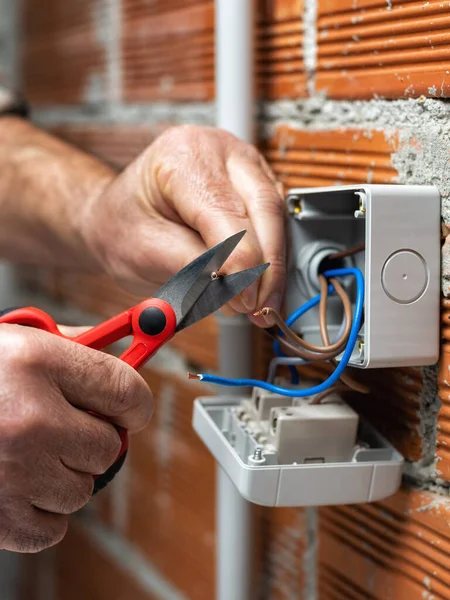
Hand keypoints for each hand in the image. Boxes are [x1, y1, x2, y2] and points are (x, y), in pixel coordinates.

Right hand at [0, 324, 152, 552]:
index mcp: (35, 363)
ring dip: (65, 474)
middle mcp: (29, 418)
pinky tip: (17, 484)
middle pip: (110, 445)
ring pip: (84, 489)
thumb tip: (118, 353)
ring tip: (29, 453)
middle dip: (94, 438)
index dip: (135, 401)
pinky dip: (42, 512)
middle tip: (68, 429)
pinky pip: (53, 527)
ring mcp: (13, 472)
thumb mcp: (14, 343)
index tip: (131, 408)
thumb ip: (68, 350)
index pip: (124, 388)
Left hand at [83, 126, 285, 325]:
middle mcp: (218, 149)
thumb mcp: (146, 250)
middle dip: (266, 265)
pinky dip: (270, 255)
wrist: (118, 215)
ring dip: (272, 264)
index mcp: (183, 155)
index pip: (225, 210)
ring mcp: (241, 162)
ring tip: (261, 304)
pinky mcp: (253, 182)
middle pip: (263, 206)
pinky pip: (274, 219)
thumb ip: (192, 267)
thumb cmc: (123, 225)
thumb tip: (235, 289)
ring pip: (275, 214)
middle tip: (259, 309)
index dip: (240, 261)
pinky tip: (262, 285)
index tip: (244, 299)